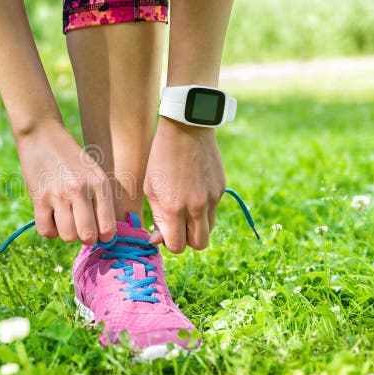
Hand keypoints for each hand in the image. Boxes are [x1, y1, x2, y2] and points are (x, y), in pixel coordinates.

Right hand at [15, 120, 115, 245]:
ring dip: (67, 233)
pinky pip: (46, 231)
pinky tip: (51, 218)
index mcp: (99, 184)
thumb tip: (103, 233)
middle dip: (85, 238)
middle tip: (81, 229)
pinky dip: (49, 230)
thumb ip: (100, 198)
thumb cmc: (71, 156)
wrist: (42, 135)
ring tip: (66, 220)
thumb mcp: (94, 172)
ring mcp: (59, 195)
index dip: (104, 238)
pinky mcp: (39, 198)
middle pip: (87, 236)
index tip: (98, 235)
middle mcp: (81, 190)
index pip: (108, 227)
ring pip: (67, 236)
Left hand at [144, 117, 225, 252]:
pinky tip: (194, 190)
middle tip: (177, 226)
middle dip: (187, 240)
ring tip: (185, 209)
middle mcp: (196, 207)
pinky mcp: (222, 188)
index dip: (169, 242)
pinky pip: (215, 210)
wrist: (187, 129)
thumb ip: (157, 217)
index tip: (164, 231)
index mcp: (173, 208)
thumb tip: (159, 240)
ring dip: (198, 226)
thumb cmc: (161, 157)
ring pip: (210, 230)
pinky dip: (205, 209)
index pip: (177, 246)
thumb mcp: (151, 187)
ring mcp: (212, 198)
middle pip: (199, 244)